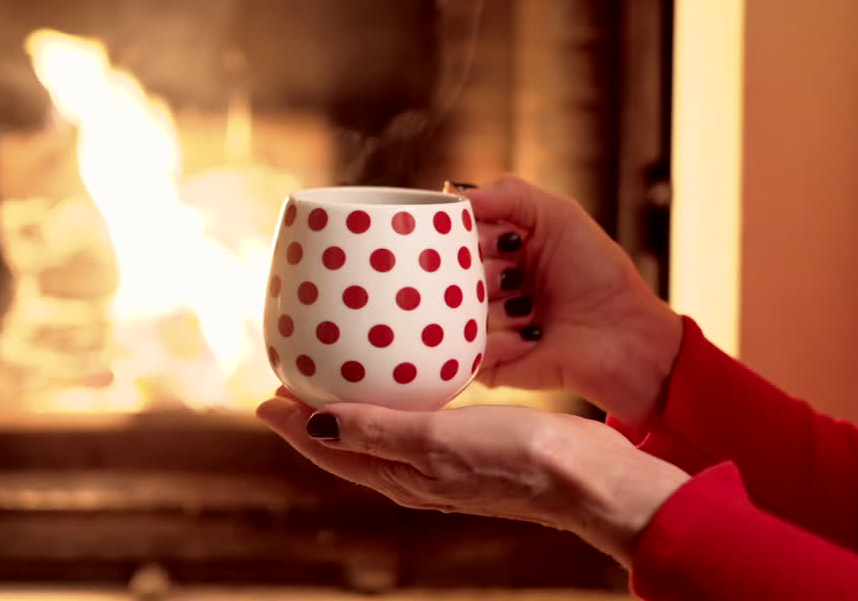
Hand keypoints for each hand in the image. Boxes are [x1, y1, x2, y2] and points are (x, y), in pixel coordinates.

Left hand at [256, 389, 688, 564]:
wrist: (590, 481)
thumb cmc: (518, 459)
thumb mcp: (437, 440)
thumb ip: (376, 430)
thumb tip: (311, 423)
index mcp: (400, 474)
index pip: (328, 448)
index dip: (293, 424)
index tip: (267, 395)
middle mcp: (414, 473)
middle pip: (347, 443)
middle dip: (315, 415)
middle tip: (293, 379)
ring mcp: (442, 464)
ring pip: (380, 435)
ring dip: (353, 409)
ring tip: (339, 376)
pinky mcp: (470, 450)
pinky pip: (415, 426)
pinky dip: (395, 404)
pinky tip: (410, 382)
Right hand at [455, 176, 683, 426]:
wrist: (629, 338)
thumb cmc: (600, 275)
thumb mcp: (560, 216)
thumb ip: (509, 195)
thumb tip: (455, 195)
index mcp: (497, 249)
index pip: (454, 235)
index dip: (471, 235)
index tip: (505, 240)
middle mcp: (485, 286)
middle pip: (448, 274)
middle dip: (485, 272)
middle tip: (517, 277)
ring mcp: (484, 326)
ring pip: (455, 312)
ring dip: (497, 308)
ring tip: (531, 311)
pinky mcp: (487, 365)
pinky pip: (468, 351)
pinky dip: (501, 342)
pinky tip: (532, 338)